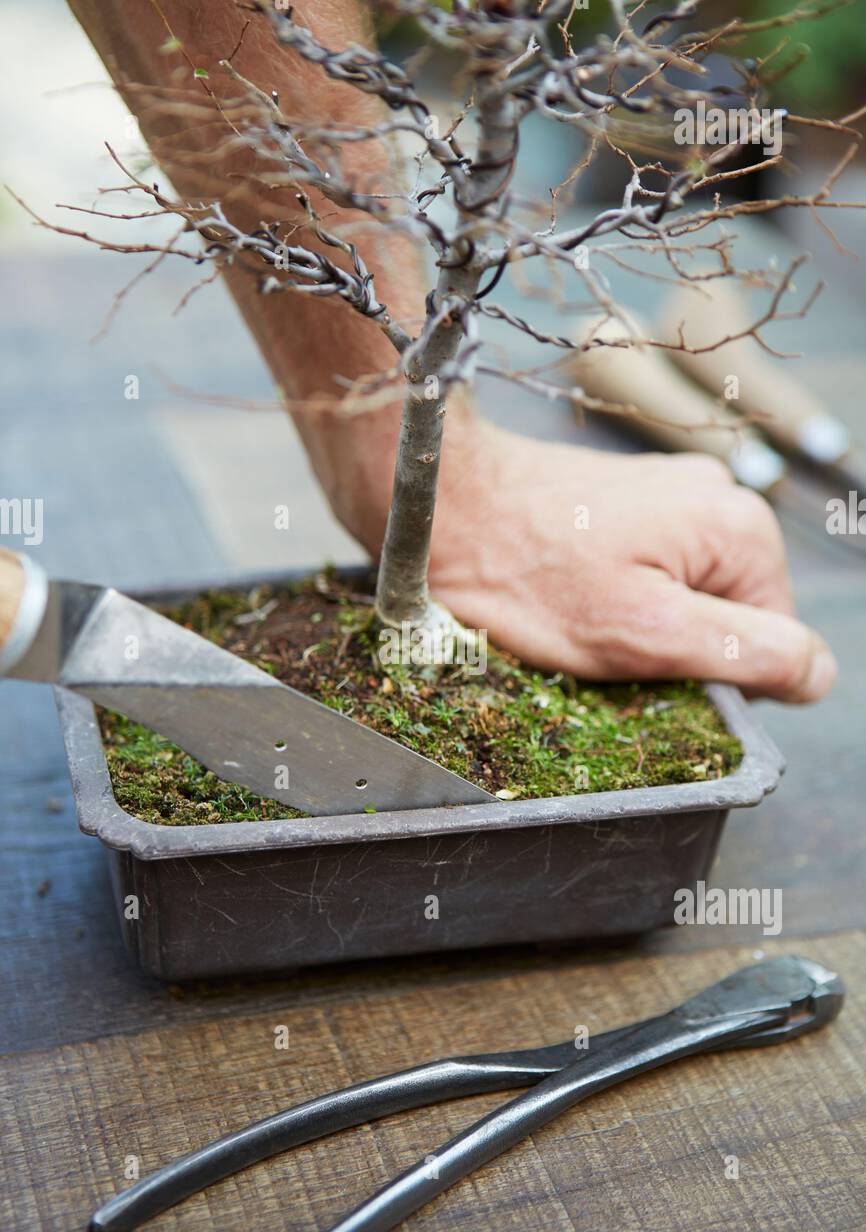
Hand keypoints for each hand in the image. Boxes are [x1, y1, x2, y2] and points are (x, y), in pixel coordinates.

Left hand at [425, 418, 836, 701]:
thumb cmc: (528, 575)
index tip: (645, 664)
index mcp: (740, 531)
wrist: (441, 505)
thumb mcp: (646, 634)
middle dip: (671, 647)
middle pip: (729, 617)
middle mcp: (718, 499)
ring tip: (576, 614)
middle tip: (602, 640)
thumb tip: (818, 674)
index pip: (774, 642)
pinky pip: (647, 572)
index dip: (713, 675)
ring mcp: (670, 494)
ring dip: (638, 624)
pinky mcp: (628, 500)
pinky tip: (567, 593)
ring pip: (684, 598)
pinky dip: (614, 597)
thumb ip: (747, 653)